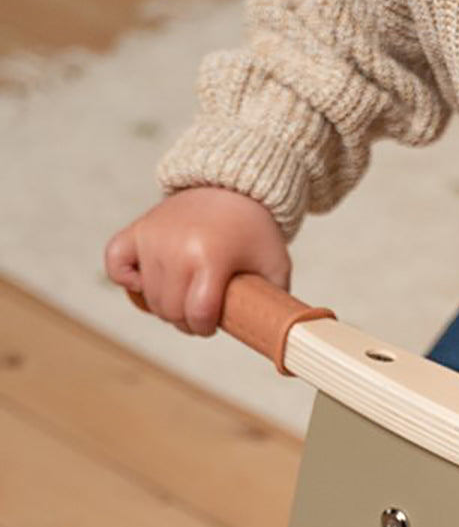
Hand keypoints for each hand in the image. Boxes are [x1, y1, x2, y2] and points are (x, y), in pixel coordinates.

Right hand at [105, 187, 290, 334]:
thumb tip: (274, 338)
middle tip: (202, 312)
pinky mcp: (137, 230)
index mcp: (211, 257)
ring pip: (149, 297)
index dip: (206, 327)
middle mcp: (177, 247)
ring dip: (166, 307)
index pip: (197, 314)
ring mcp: (154, 237)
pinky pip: (115, 262)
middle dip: (187, 322)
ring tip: (186, 297)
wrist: (232, 188)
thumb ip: (274, 303)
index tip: (215, 323)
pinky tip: (147, 281)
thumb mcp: (276, 267)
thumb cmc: (255, 233)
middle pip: (171, 311)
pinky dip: (126, 278)